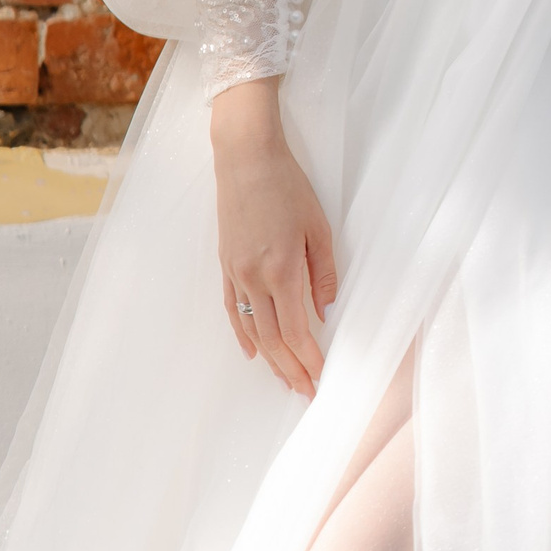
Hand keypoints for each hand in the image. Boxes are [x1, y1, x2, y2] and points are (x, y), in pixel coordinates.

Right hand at [211, 79, 337, 395]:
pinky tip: (251, 352)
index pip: (295, 330)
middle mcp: (254, 278)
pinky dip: (242, 334)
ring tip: (285, 380)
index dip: (308, 358)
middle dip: (290, 369)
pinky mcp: (224, 265)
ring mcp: (235, 273)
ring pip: (251, 329)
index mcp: (282, 269)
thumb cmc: (288, 186)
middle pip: (272, 339)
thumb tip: (326, 311)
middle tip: (305, 391)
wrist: (246, 158)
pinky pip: (232, 310)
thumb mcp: (319, 226)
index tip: (321, 377)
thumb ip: (324, 272)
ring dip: (269, 359)